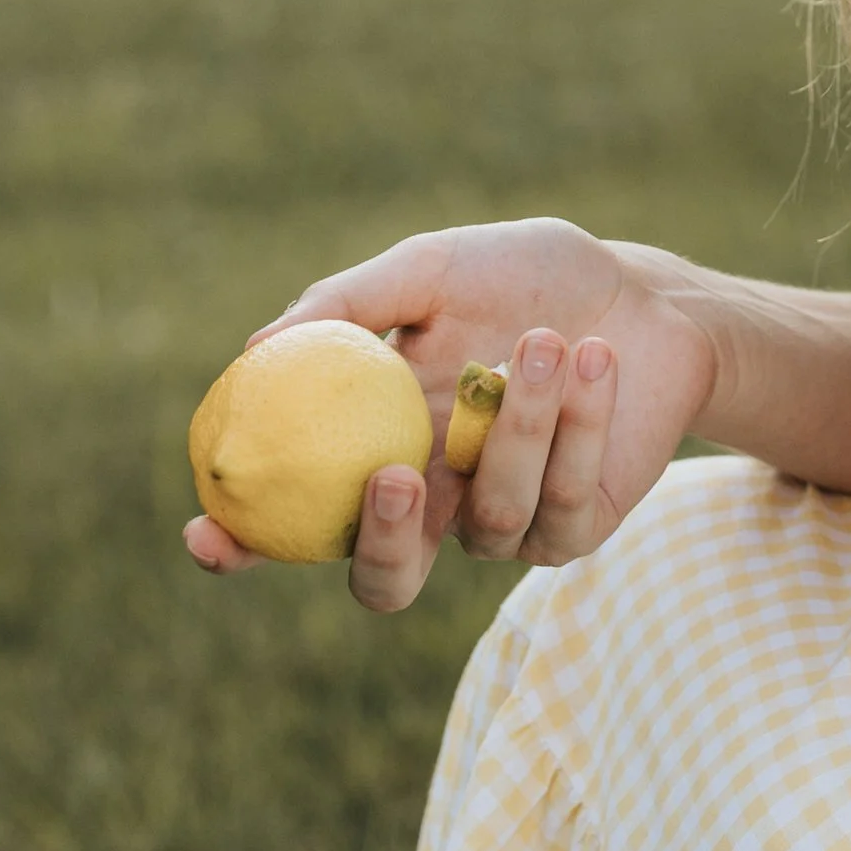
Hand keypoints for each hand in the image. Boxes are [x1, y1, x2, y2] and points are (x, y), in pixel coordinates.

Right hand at [182, 216, 718, 613]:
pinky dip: (577, 424)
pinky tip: (593, 360)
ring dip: (516, 428)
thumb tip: (252, 350)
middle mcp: (435, 501)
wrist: (642, 293)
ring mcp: (504, 524)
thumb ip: (349, 305)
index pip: (293, 520)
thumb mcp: (434, 270)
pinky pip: (559, 502)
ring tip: (542, 338)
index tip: (208, 533)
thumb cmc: (527, 277)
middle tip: (398, 474)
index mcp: (377, 448)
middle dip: (383, 545)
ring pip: (488, 521)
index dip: (242, 544)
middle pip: (383, 581)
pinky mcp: (573, 528)